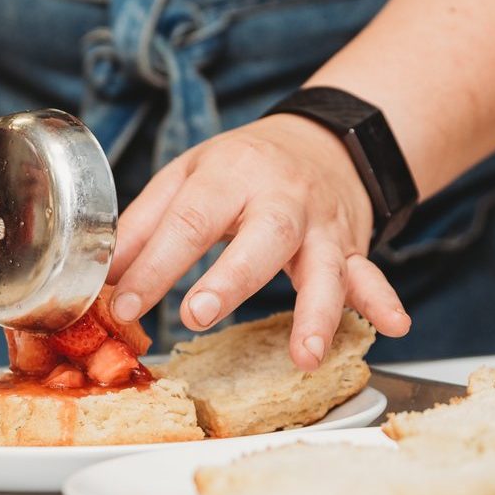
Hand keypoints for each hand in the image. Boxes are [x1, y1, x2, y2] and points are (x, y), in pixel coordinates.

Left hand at [106, 114, 412, 369]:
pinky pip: (371, 274)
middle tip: (199, 314)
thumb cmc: (244, 167)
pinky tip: (393, 326)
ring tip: (306, 354)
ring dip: (317, 312)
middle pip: (261, 237)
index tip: (125, 304)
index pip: (189, 220)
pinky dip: (383, 301)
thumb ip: (144, 225)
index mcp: (231, 174)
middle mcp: (281, 197)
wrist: (324, 140)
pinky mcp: (351, 247)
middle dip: (231, 280)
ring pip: (324, 267)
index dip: (154, 265)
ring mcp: (322, 225)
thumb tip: (101, 275)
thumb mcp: (187, 176)